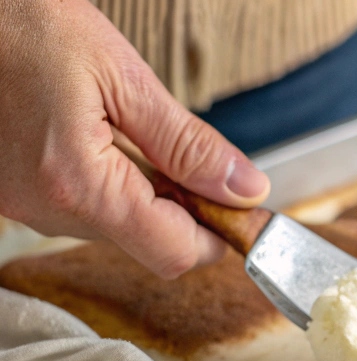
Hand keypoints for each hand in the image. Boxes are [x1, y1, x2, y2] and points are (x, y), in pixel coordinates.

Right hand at [0, 0, 269, 277]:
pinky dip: (108, 188)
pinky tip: (99, 141)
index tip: (236, 208)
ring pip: (116, 231)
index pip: (176, 253)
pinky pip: (79, 212)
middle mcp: (47, 211)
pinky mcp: (10, 196)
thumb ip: (186, 144)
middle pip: (149, 247)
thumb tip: (244, 189)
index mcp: (80, 185)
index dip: (217, 236)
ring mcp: (22, 208)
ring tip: (135, 138)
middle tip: (189, 162)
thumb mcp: (118, 73)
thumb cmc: (13, 21)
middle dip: (184, 214)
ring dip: (145, 199)